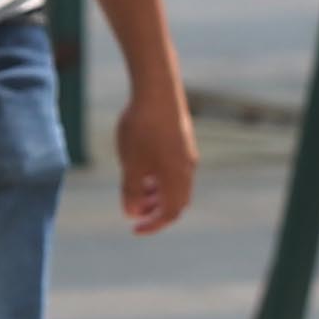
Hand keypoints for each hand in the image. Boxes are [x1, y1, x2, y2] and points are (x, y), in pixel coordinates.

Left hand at [111, 70, 194, 236]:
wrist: (157, 90)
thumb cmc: (142, 129)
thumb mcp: (131, 165)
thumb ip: (132, 192)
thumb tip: (132, 213)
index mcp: (177, 179)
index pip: (170, 214)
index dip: (152, 225)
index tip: (134, 228)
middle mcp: (187, 168)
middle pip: (176, 201)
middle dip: (155, 210)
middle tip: (134, 210)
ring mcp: (186, 153)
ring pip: (175, 183)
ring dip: (156, 193)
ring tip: (135, 188)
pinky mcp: (182, 139)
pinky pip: (173, 167)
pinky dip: (159, 176)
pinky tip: (141, 164)